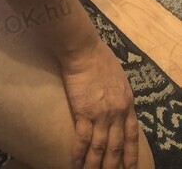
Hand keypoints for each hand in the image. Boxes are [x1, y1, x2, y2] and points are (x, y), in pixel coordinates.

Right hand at [60, 39, 139, 168]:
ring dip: (95, 165)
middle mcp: (117, 112)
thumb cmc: (97, 55)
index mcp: (127, 102)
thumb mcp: (118, 75)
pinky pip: (83, 138)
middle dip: (113, 165)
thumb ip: (118, 90)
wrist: (83, 50)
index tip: (129, 167)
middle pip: (116, 146)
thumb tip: (115, 97)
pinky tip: (75, 162)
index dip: (130, 154)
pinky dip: (79, 153)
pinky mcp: (84, 112)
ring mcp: (101, 114)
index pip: (132, 135)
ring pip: (100, 147)